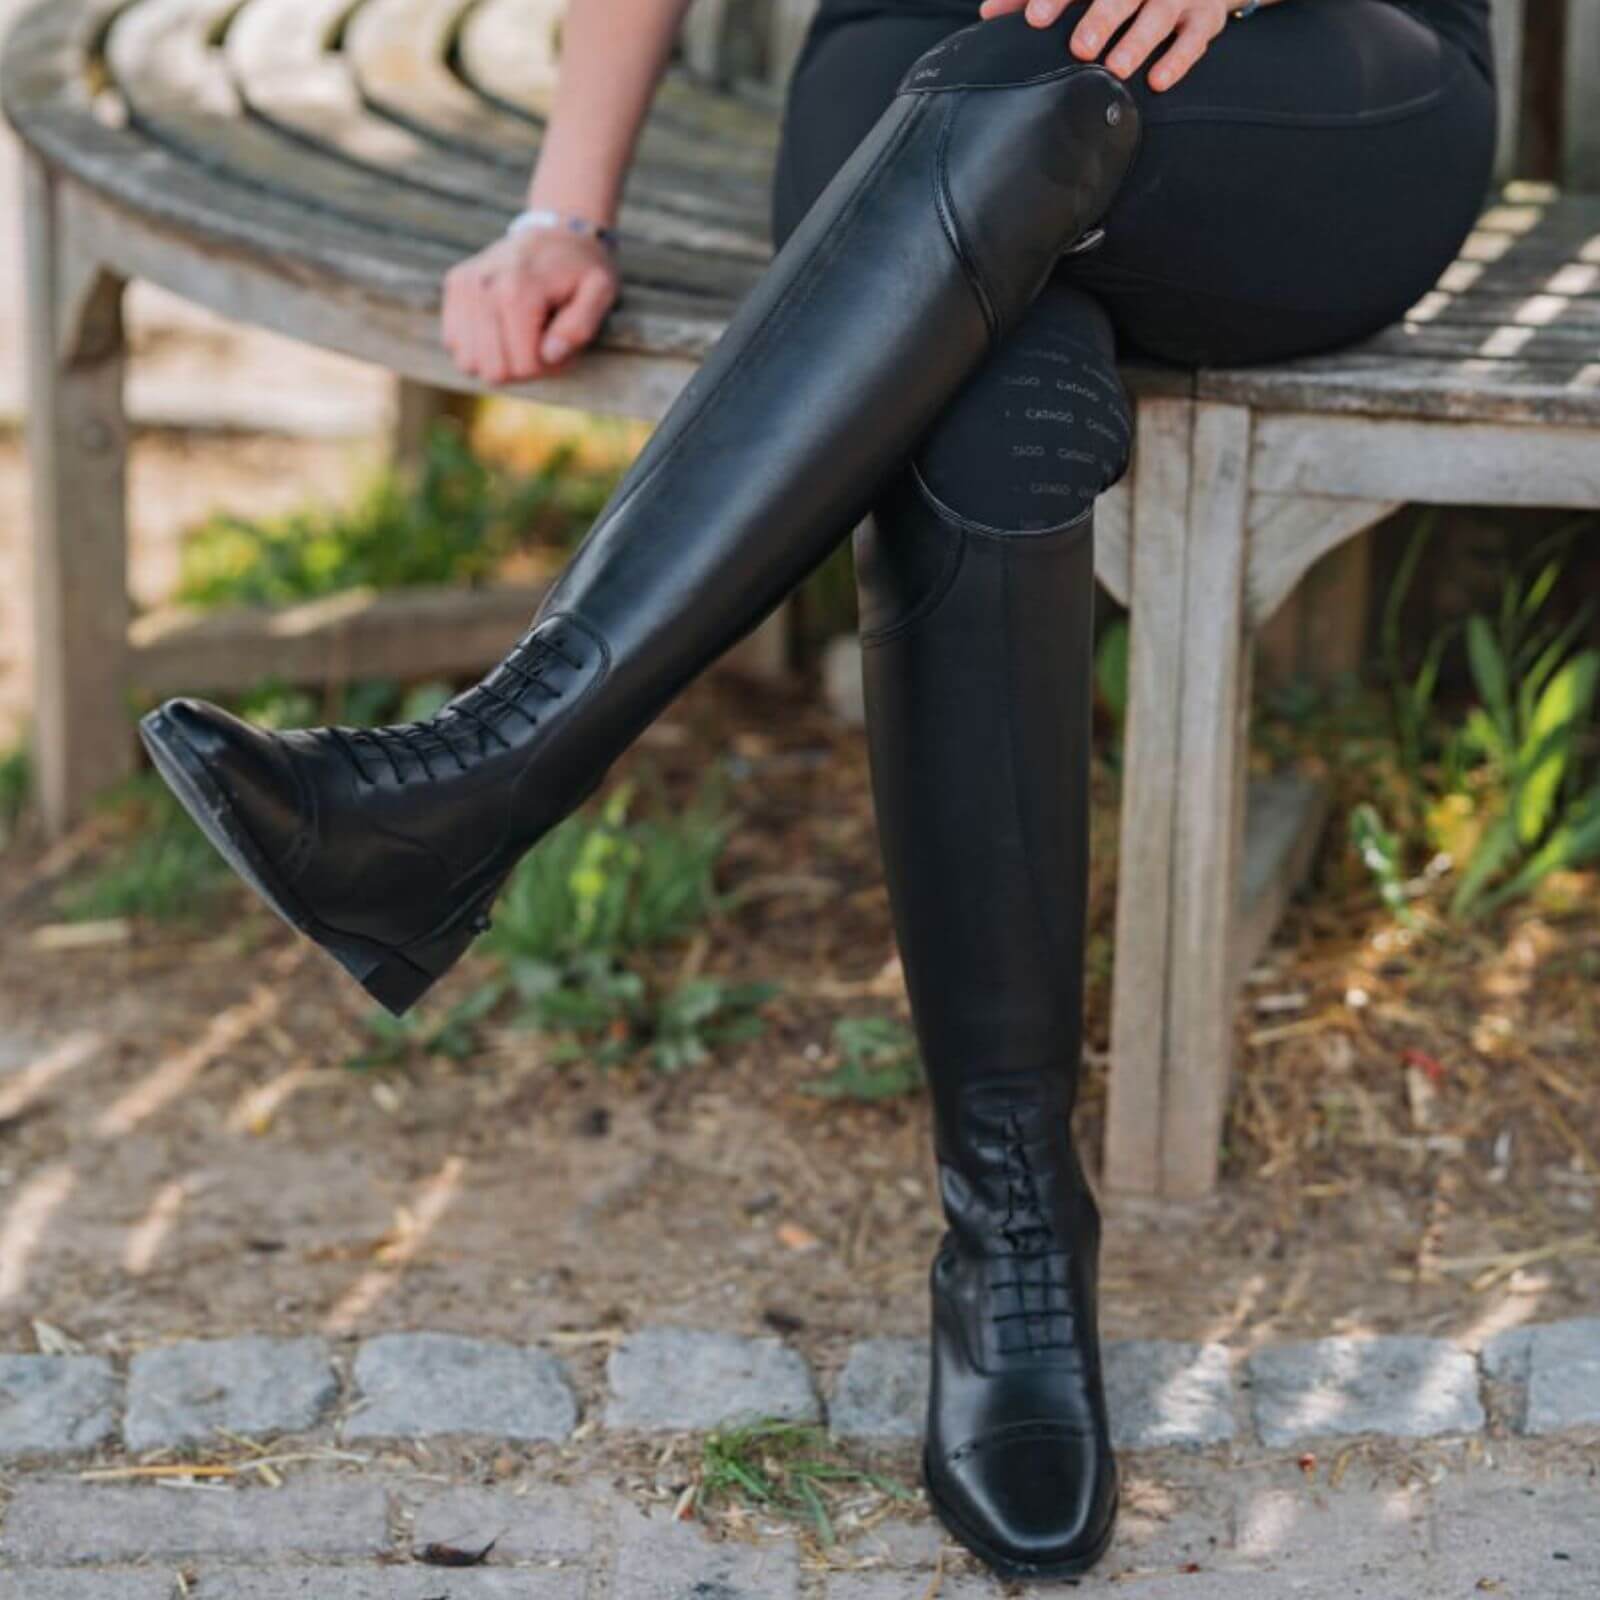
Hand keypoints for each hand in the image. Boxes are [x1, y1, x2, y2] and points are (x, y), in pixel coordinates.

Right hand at [441, 227, 619, 383]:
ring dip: (499, 359)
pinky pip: (454, 343)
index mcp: (519, 290)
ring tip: (521, 335)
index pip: (524, 366)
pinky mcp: (455, 285)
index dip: (548, 367)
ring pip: (469, 363)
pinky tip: (500, 327)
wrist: (558, 230)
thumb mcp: (600, 292)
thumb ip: (581, 326)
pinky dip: (478, 346)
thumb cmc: (582, 268)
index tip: (561, 345)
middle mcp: (484, 286)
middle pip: (494, 370)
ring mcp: (464, 285)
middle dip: (523, 368)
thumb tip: (550, 355)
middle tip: (542, 343)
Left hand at [977, 0, 1231, 91]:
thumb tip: (988, 15)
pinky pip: (1194, 39)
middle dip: (1103, 15)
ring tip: (1116, 67)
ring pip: (1161, 13)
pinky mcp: (1206, 17)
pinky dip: (1178, 60)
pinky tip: (1157, 81)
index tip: (1034, 19)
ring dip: (1139, 40)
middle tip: (1081, 47)